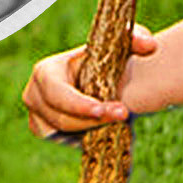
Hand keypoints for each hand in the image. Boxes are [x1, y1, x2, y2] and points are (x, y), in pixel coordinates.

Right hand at [24, 24, 158, 137]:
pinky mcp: (44, 132)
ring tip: (118, 122)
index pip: (58, 93)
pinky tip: (105, 130)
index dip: (81, 105)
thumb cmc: (107, 61)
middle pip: (62, 119)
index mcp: (45, 72)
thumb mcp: (123, 46)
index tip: (112, 110)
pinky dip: (84, 138)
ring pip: (64, 134)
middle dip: (94, 121)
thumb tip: (149, 45)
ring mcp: (37, 116)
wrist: (100, 80)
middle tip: (124, 116)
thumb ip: (137, 39)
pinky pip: (64, 142)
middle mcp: (34, 95)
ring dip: (92, 131)